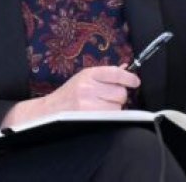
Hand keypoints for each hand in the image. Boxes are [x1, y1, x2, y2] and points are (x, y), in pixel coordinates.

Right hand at [1, 65, 139, 126]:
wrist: (50, 111)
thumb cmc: (69, 94)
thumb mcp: (84, 77)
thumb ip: (105, 74)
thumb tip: (126, 68)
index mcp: (88, 74)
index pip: (115, 73)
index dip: (128, 77)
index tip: (135, 81)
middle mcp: (88, 87)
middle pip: (120, 92)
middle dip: (118, 95)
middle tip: (108, 97)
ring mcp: (88, 104)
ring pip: (117, 106)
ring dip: (114, 107)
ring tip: (100, 106)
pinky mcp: (89, 117)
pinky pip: (111, 116)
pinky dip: (109, 116)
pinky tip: (99, 114)